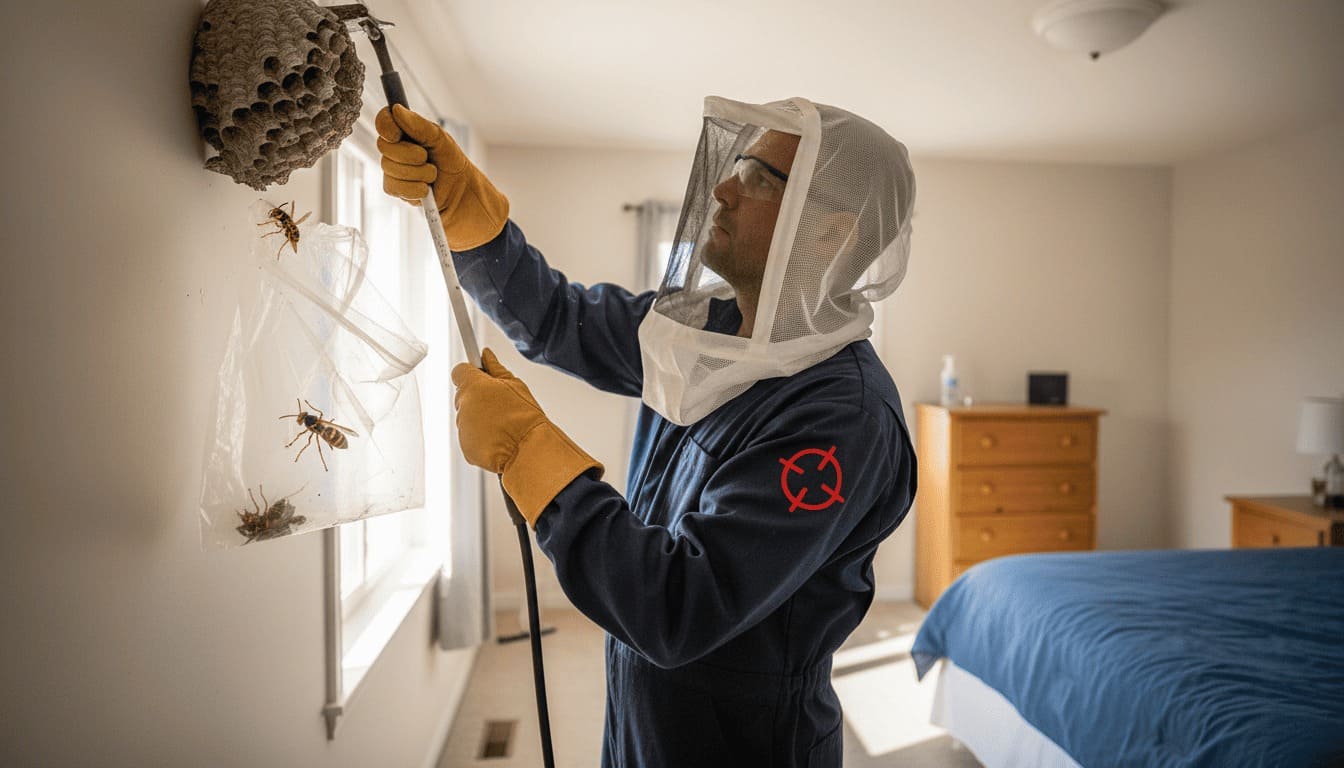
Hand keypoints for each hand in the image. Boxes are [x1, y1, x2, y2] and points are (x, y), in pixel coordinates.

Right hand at [376, 104, 509, 250]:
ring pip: (391, 168)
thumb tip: (397, 110)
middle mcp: (393, 148)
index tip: (398, 134)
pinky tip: (426, 188)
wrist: (460, 190)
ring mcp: (391, 169)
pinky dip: (417, 188)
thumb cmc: (449, 160)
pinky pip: (397, 186)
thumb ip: (418, 124)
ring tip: (432, 174)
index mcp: (402, 131)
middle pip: (385, 146)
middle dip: (412, 154)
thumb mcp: (439, 138)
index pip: (383, 121)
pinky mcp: (394, 188)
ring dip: (419, 173)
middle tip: (427, 158)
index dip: (386, 126)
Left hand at [452, 349, 602, 525]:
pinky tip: (499, 438)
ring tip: (503, 425)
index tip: (480, 376)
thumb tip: (486, 355)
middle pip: (464, 396)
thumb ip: (496, 368)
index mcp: (473, 387)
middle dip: (478, 399)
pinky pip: (471, 438)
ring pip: (467, 418)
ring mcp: (463, 429)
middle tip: (500, 405)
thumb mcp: (515, 385)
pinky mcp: (466, 448)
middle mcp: (463, 407)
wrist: (528, 450)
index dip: (471, 373)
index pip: (460, 371)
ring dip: (480, 420)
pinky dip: (482, 439)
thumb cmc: (525, 418)